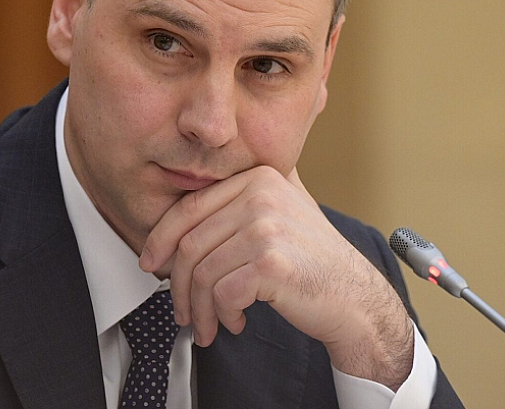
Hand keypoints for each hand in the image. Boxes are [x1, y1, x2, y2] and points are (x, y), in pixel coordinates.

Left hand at [139, 165, 413, 389]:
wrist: (354, 296)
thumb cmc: (310, 262)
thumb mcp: (277, 215)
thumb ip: (236, 204)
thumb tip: (169, 226)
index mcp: (258, 178)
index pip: (189, 207)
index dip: (161, 239)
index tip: (151, 263)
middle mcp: (261, 194)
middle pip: (191, 244)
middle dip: (179, 286)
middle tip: (182, 312)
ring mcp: (267, 226)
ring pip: (203, 273)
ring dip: (200, 310)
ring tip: (209, 326)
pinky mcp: (270, 261)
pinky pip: (221, 293)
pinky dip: (223, 315)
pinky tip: (236, 322)